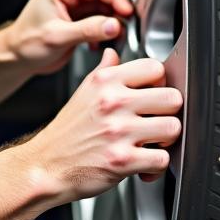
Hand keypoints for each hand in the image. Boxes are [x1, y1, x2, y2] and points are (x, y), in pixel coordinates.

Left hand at [3, 0, 134, 74]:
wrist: (17, 56)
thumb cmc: (26, 44)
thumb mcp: (58, 37)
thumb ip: (88, 30)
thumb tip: (114, 25)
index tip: (127, 12)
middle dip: (116, 5)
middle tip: (123, 23)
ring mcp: (72, 0)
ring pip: (104, 0)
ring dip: (111, 17)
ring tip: (111, 35)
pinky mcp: (77, 13)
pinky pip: (100, 13)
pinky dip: (105, 26)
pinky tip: (98, 40)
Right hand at [24, 49, 181, 202]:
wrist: (46, 164)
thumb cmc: (67, 132)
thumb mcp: (83, 92)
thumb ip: (104, 71)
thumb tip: (114, 54)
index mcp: (105, 81)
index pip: (155, 68)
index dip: (160, 83)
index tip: (154, 94)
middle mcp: (112, 102)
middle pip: (172, 98)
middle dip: (169, 113)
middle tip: (157, 121)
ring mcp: (118, 131)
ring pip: (173, 128)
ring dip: (167, 140)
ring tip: (153, 142)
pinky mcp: (122, 160)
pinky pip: (162, 159)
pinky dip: (156, 165)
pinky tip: (144, 162)